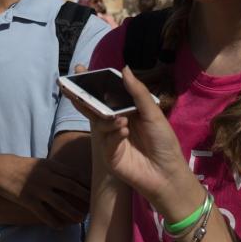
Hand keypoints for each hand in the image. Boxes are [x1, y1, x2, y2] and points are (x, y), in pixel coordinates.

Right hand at [0, 154, 89, 226]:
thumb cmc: (20, 166)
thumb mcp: (39, 164)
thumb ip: (54, 169)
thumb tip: (71, 177)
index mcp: (50, 166)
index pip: (73, 174)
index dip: (86, 182)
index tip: (96, 189)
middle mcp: (46, 177)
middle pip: (70, 187)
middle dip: (84, 196)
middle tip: (95, 205)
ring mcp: (37, 189)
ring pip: (59, 203)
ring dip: (71, 212)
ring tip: (81, 219)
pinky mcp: (28, 200)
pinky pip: (43, 213)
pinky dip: (52, 221)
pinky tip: (59, 227)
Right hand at [70, 67, 202, 219]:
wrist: (167, 173)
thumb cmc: (163, 142)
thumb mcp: (153, 113)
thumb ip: (138, 92)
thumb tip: (124, 68)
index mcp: (126, 111)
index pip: (107, 95)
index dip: (95, 83)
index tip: (81, 70)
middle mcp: (115, 124)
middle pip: (95, 108)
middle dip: (84, 96)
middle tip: (73, 85)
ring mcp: (110, 140)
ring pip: (99, 124)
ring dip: (107, 120)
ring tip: (121, 120)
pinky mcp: (109, 155)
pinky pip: (105, 141)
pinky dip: (114, 135)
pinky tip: (124, 132)